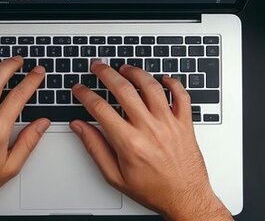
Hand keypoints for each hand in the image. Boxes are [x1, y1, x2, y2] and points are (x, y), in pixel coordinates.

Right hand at [70, 60, 232, 220]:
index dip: (86, 95)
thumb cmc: (153, 190)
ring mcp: (169, 124)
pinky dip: (173, 83)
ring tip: (125, 68)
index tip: (80, 89)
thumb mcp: (115, 176)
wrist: (185, 198)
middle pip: (124, 90)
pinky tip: (163, 78)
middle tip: (98, 67)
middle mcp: (150, 129)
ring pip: (151, 87)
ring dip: (136, 73)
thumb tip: (80, 127)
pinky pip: (181, 96)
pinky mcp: (185, 124)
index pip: (100, 109)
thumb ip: (95, 148)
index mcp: (129, 143)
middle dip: (106, 74)